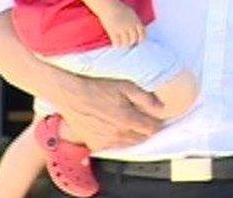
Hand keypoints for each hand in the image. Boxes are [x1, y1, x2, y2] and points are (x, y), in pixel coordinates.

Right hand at [50, 72, 167, 149]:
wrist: (71, 95)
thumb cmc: (98, 87)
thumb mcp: (126, 86)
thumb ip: (145, 98)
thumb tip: (161, 108)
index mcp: (128, 120)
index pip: (152, 129)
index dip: (156, 123)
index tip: (156, 117)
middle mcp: (118, 134)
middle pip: (141, 138)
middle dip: (146, 130)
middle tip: (143, 119)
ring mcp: (106, 141)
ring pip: (127, 144)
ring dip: (132, 136)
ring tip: (128, 123)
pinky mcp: (94, 143)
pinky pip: (111, 146)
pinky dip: (116, 140)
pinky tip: (113, 129)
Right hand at [99, 5, 145, 47]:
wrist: (108, 5)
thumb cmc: (118, 8)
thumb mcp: (131, 12)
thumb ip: (135, 21)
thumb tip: (137, 29)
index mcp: (136, 21)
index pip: (142, 34)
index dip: (140, 39)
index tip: (137, 41)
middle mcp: (130, 26)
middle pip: (134, 39)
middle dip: (131, 42)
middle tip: (127, 43)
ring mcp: (122, 29)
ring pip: (126, 42)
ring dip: (123, 44)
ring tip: (121, 44)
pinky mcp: (113, 31)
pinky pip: (117, 42)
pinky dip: (116, 45)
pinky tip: (114, 44)